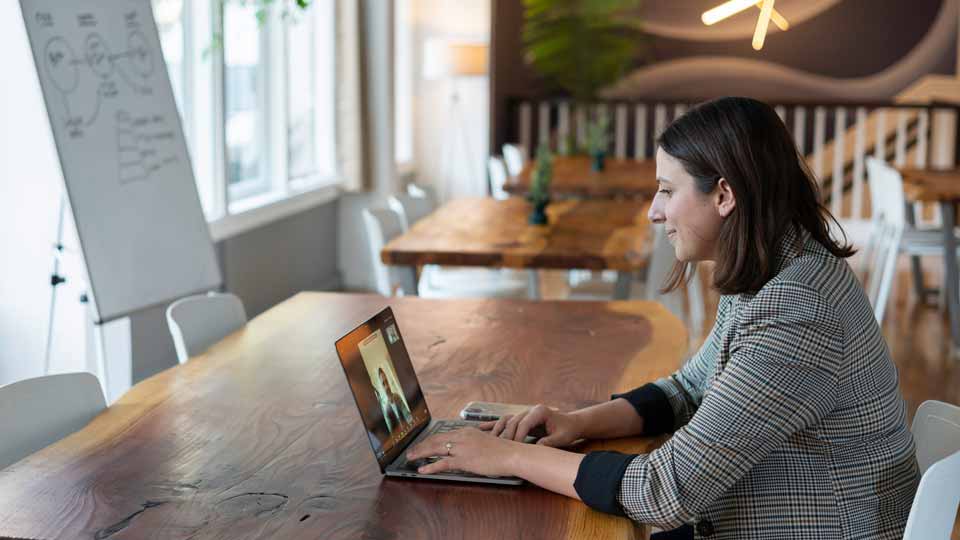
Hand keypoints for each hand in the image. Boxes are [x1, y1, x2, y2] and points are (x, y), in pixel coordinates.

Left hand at [406, 427, 520, 476]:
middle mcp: (462, 437)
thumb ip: (473, 442)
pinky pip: (443, 463)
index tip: (423, 443)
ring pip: (435, 449)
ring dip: (421, 453)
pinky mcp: (464, 460)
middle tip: (411, 451)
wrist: (511, 454)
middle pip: (435, 440)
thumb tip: (465, 449)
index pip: (443, 434)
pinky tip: (422, 470)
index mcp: (466, 431)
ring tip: (411, 458)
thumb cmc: (502, 450)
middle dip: (421, 445)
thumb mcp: (485, 441)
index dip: (430, 439)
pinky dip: (430, 466)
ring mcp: (462, 448)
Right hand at [482, 404, 582, 447]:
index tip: (514, 449)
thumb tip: (537, 448)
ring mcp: (524, 413)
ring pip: (506, 420)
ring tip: (488, 440)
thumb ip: (549, 442)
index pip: (523, 423)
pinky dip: (494, 425)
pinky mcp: (522, 418)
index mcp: (540, 411)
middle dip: (506, 436)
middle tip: (500, 449)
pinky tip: (482, 428)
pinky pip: (505, 421)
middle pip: (512, 421)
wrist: (572, 423)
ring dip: (497, 430)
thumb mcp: (561, 438)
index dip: (517, 436)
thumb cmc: (568, 430)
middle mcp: (530, 410)